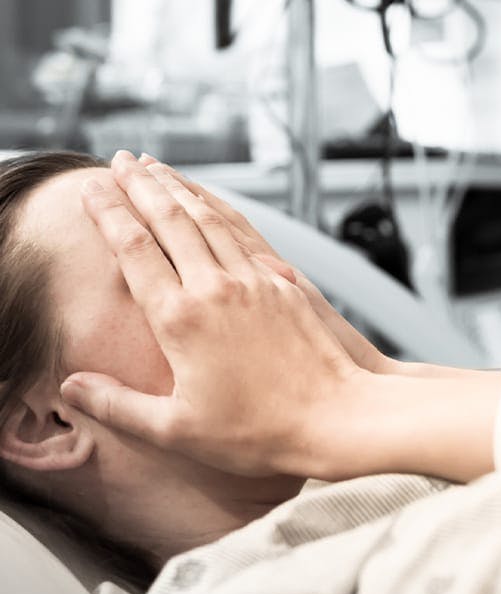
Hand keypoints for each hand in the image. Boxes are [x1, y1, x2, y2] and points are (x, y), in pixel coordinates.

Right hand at [60, 151, 367, 479]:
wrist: (335, 417)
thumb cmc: (257, 433)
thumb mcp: (176, 431)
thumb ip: (118, 405)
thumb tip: (72, 387)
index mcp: (181, 319)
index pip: (134, 250)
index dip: (108, 215)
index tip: (90, 189)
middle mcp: (215, 288)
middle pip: (169, 221)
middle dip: (140, 186)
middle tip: (118, 160)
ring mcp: (254, 280)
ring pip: (208, 219)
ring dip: (178, 188)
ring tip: (156, 167)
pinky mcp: (283, 282)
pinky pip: (243, 233)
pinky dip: (219, 209)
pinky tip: (211, 202)